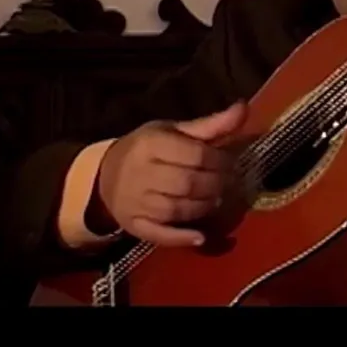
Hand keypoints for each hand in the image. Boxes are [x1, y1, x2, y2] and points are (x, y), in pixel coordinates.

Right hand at [96, 102, 246, 246]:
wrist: (104, 176)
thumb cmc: (146, 150)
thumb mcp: (173, 132)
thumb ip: (210, 125)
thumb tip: (243, 109)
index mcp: (151, 144)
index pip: (196, 154)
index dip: (220, 160)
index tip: (229, 163)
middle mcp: (141, 173)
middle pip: (188, 183)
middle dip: (215, 184)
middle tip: (226, 183)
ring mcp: (136, 202)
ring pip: (177, 209)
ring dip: (204, 206)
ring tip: (215, 199)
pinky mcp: (134, 226)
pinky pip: (159, 234)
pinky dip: (181, 237)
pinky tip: (200, 237)